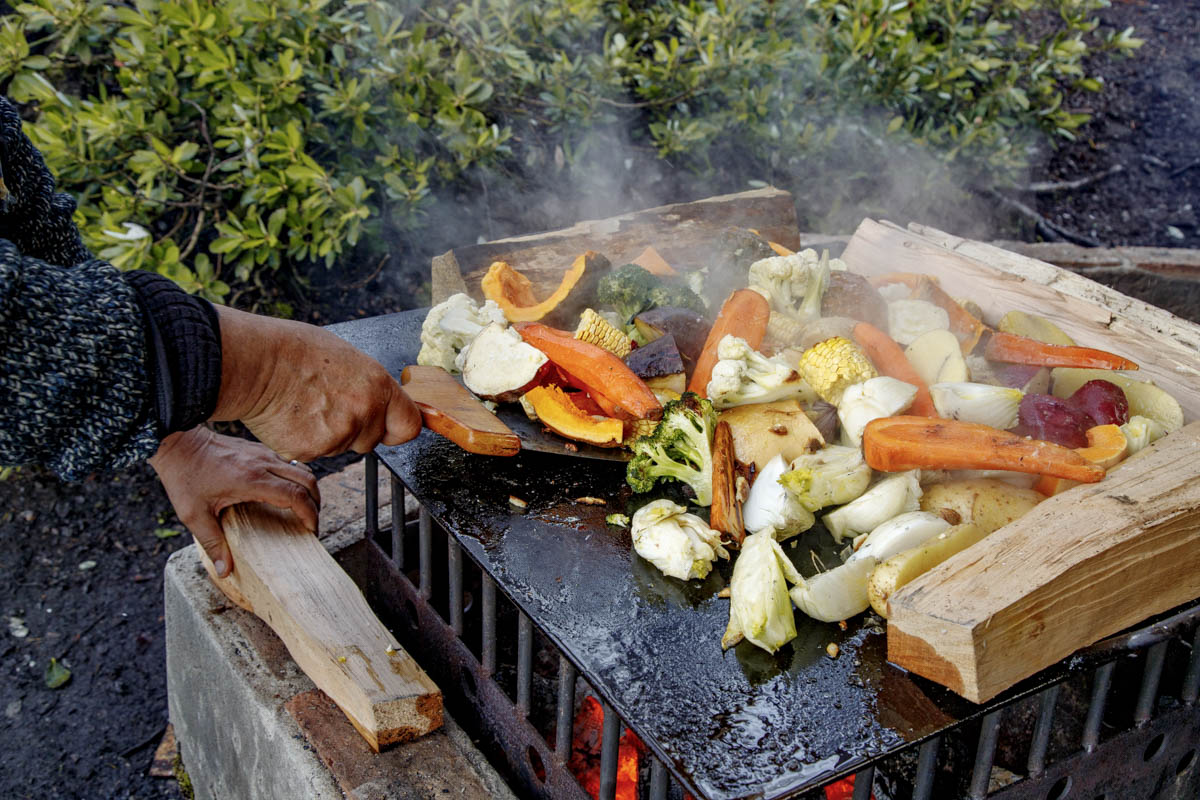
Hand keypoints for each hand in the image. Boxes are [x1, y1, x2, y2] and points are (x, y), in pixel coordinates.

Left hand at [148, 426, 319, 576]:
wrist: (178, 442)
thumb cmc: (184, 476)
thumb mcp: (193, 514)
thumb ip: (212, 542)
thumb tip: (225, 570)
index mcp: (252, 480)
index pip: (295, 496)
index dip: (310, 514)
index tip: (310, 530)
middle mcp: (263, 463)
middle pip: (308, 481)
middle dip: (316, 503)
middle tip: (311, 522)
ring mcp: (263, 453)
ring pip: (301, 469)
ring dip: (309, 489)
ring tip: (304, 508)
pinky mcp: (259, 449)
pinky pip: (289, 462)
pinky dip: (296, 478)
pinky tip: (286, 492)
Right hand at [210, 305, 421, 460]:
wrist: (255, 363)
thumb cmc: (294, 351)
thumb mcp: (347, 357)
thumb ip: (369, 385)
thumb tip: (378, 398)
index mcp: (377, 386)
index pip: (409, 425)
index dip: (399, 429)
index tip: (391, 429)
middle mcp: (364, 412)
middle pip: (372, 440)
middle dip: (356, 430)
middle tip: (328, 407)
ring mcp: (339, 435)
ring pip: (343, 448)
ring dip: (329, 435)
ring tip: (306, 406)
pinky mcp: (312, 451)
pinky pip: (316, 455)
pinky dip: (305, 442)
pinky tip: (292, 418)